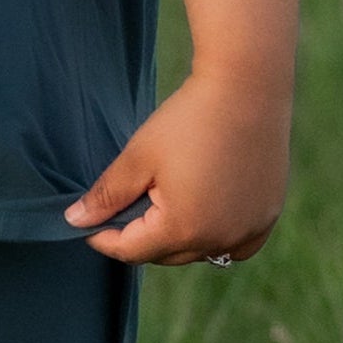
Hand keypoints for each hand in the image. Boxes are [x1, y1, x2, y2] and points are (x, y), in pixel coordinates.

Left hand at [63, 73, 290, 265]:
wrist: (247, 88)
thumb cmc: (188, 119)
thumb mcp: (139, 156)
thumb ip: (107, 194)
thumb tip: (75, 221)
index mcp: (183, 229)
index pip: (132, 251)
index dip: (105, 238)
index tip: (90, 224)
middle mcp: (220, 240)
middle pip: (167, 254)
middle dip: (142, 237)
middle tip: (129, 205)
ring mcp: (248, 230)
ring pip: (202, 251)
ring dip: (180, 238)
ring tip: (166, 202)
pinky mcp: (267, 216)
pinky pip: (237, 244)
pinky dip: (218, 236)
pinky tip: (207, 213)